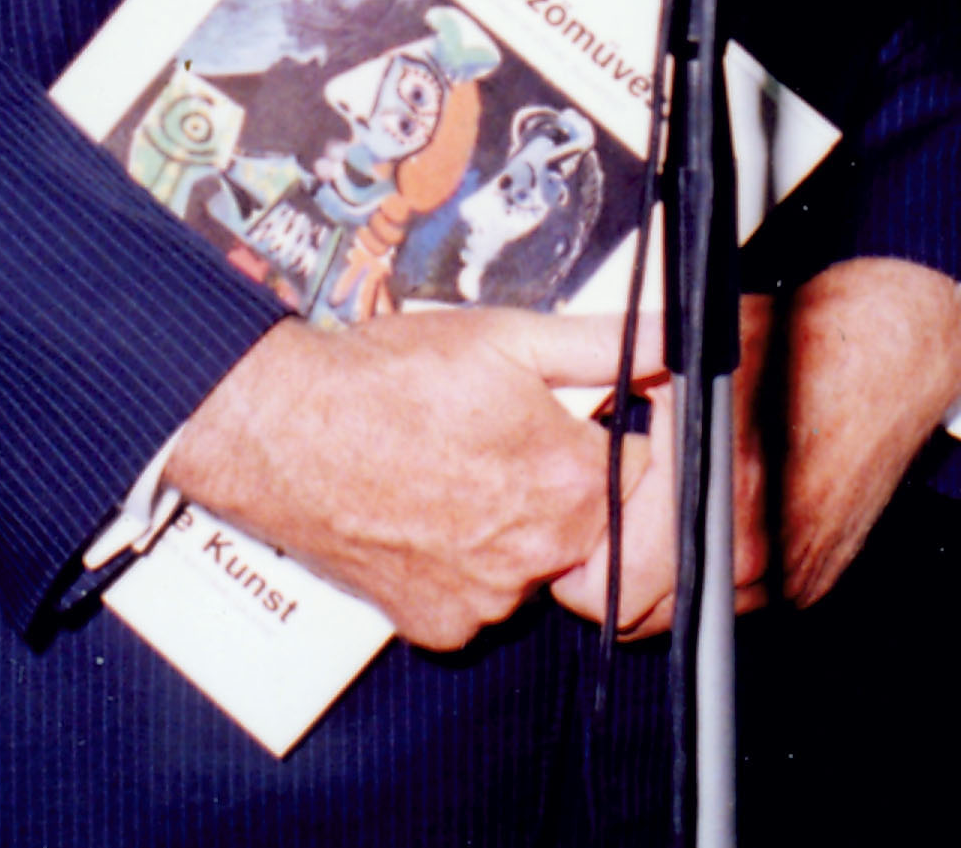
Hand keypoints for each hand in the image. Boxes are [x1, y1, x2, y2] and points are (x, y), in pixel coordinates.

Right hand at [166, 307, 643, 648]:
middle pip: (587, 522)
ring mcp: (488, 600)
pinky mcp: (439, 625)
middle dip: (559, 483)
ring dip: (510, 526)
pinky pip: (476, 599)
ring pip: (531, 563)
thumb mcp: (506, 336)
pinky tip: (425, 514)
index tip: (567, 417)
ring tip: (452, 471)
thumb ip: (604, 343)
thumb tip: (675, 335)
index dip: (607, 434)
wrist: (284, 430)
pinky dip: (461, 565)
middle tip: (499, 440)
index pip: (641, 469)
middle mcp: (540, 555)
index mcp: (571, 484)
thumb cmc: (390, 377)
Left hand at [550, 258, 960, 632]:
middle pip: (644, 619)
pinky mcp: (809, 583)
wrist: (887, 358)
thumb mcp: (685, 356)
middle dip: (612, 583)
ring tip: (649, 526)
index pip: (614, 589)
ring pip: (688, 617)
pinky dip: (710, 578)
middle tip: (599, 536)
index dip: (578, 569)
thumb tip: (564, 443)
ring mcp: (786, 576)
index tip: (571, 542)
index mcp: (715, 497)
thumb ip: (618, 402)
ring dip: (660, 585)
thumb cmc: (791, 343)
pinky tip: (706, 526)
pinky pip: (736, 604)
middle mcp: (753, 552)